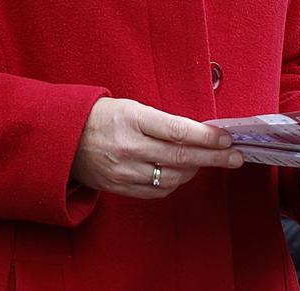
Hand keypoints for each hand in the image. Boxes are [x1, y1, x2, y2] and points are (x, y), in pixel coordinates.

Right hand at [71, 97, 242, 198]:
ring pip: (173, 177)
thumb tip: (197, 133)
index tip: (226, 137)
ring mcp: (125, 172)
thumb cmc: (101, 116)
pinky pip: (158, 191)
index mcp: (132, 120)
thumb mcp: (130, 107)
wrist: (64, 139)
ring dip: (195, 170)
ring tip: (207, 161)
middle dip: (213, 157)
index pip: (177, 130)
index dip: (205, 136)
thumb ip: (161, 122)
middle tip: (235, 155)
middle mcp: (129, 148)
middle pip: (180, 157)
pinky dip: (175, 182)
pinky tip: (182, 172)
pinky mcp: (121, 189)